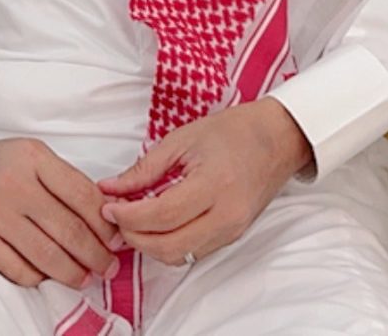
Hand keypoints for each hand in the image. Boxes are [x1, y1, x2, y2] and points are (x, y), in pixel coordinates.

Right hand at [0, 117, 120, 288]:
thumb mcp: (33, 156)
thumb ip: (65, 182)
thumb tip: (106, 216)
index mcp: (35, 158)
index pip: (83, 195)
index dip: (106, 224)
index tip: (117, 240)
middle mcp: (15, 183)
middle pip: (68, 229)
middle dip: (96, 255)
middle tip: (108, 268)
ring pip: (45, 254)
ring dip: (72, 272)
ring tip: (85, 278)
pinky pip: (16, 267)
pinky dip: (37, 277)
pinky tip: (47, 276)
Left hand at [96, 98, 310, 265]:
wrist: (279, 139)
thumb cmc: (234, 131)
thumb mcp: (183, 139)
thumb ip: (145, 168)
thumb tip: (110, 188)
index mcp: (215, 184)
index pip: (162, 215)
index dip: (128, 216)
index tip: (108, 206)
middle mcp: (227, 216)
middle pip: (169, 247)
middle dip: (134, 237)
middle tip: (116, 218)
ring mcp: (233, 230)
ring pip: (179, 256)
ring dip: (149, 245)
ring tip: (133, 221)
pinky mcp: (233, 236)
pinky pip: (194, 251)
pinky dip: (169, 244)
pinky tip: (156, 225)